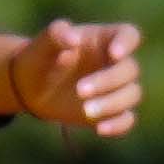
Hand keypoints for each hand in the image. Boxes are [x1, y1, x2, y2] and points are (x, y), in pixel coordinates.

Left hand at [0, 17, 145, 136]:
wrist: (31, 87)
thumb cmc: (41, 57)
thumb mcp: (43, 44)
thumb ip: (56, 34)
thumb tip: (72, 39)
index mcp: (104, 39)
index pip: (128, 35)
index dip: (127, 43)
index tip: (114, 54)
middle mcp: (115, 63)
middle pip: (130, 69)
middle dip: (108, 81)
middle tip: (79, 90)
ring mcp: (115, 88)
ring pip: (132, 94)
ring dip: (112, 103)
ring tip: (85, 110)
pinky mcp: (111, 111)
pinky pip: (127, 119)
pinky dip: (118, 125)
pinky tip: (100, 129)